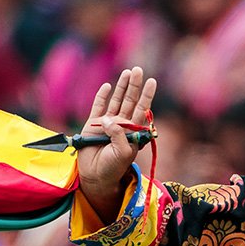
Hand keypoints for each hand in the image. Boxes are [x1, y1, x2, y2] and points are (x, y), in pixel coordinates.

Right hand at [78, 66, 156, 222]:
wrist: (95, 176)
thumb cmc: (113, 167)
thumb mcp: (123, 152)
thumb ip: (119, 134)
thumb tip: (109, 118)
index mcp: (133, 131)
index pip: (142, 109)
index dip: (146, 95)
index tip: (152, 81)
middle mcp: (122, 124)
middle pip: (130, 100)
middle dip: (134, 85)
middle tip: (138, 69)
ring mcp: (107, 123)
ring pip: (116, 101)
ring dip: (122, 87)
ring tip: (127, 72)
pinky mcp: (92, 124)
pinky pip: (98, 106)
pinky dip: (102, 96)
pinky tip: (107, 86)